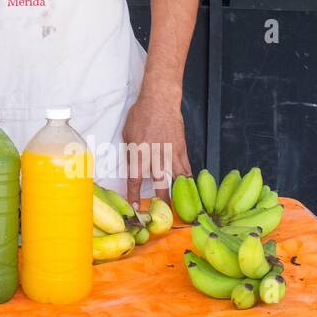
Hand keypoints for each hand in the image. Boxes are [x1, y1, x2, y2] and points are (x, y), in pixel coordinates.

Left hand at [122, 88, 190, 203]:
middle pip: (160, 186)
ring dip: (178, 195)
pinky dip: (187, 181)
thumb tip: (135, 165)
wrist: (161, 101)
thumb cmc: (140, 115)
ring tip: (180, 208)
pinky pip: (187, 170)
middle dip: (161, 203)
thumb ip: (132, 153)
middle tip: (161, 215)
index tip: (134, 208)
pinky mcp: (183, 151)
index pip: (135, 181)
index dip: (134, 196)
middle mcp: (156, 158)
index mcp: (139, 154)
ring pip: (177, 181)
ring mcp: (172, 155)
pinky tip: (188, 189)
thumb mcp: (128, 135)